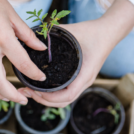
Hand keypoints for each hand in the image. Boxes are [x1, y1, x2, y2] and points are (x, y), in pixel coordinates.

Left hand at [18, 0, 133, 106]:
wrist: (108, 32)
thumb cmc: (93, 32)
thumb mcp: (72, 32)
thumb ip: (54, 33)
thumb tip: (34, 36)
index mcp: (85, 74)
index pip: (68, 96)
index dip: (49, 98)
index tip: (34, 90)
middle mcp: (84, 81)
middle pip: (64, 102)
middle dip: (43, 100)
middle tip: (25, 92)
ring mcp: (83, 81)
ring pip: (64, 99)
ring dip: (47, 99)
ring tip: (30, 91)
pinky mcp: (80, 78)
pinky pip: (66, 92)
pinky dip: (53, 95)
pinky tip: (41, 88)